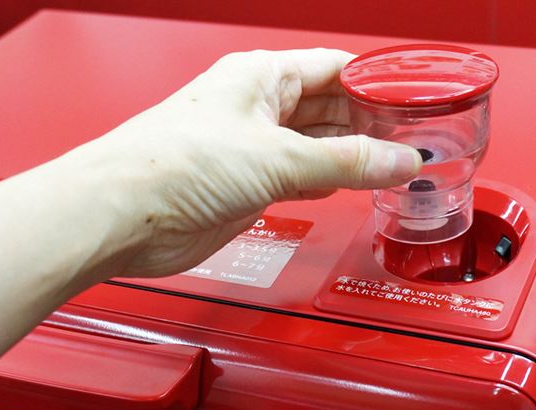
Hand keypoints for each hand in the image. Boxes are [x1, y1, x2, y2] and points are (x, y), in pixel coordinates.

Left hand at [86, 48, 420, 276]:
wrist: (125, 215)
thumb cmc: (172, 163)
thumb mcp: (275, 156)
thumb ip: (343, 161)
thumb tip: (395, 158)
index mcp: (261, 77)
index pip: (334, 68)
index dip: (375, 83)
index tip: (411, 101)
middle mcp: (257, 108)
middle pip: (330, 107)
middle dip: (368, 123)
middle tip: (410, 140)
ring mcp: (253, 148)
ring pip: (317, 145)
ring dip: (351, 157)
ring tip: (390, 165)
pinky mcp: (248, 186)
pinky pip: (301, 177)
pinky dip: (327, 182)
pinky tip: (349, 186)